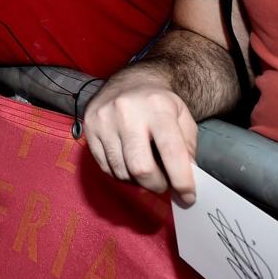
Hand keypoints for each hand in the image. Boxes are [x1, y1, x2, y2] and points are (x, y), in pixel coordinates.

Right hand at [82, 72, 198, 203]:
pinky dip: (120, 174)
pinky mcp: (89, 128)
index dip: (181, 180)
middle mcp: (127, 112)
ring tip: (147, 171)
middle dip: (156, 185)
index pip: (171, 151)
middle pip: (141, 168)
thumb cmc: (159, 104)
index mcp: (157, 107)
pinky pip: (105, 167)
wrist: (130, 82)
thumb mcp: (183, 117)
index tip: (188, 196)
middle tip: (164, 185)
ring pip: (121, 171)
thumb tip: (185, 180)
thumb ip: (188, 147)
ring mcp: (104, 120)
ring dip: (137, 181)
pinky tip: (129, 164)